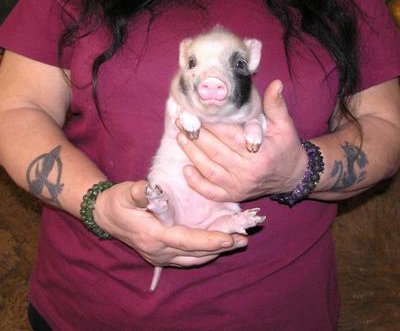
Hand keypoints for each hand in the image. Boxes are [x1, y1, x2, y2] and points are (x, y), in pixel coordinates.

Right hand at [94, 181, 246, 266]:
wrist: (106, 216)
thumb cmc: (119, 201)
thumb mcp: (127, 192)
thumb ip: (140, 193)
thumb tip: (151, 190)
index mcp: (153, 235)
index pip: (186, 240)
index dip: (209, 240)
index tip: (229, 237)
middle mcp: (159, 251)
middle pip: (195, 253)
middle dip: (220, 247)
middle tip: (243, 239)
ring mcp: (160, 256)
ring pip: (194, 259)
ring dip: (215, 252)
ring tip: (237, 242)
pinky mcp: (162, 256)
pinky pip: (188, 258)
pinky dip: (204, 253)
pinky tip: (217, 246)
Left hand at [177, 80, 306, 202]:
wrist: (292, 176)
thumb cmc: (286, 148)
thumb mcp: (285, 125)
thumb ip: (276, 105)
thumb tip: (275, 84)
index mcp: (260, 152)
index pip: (230, 135)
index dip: (211, 123)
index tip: (197, 110)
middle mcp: (248, 172)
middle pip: (215, 151)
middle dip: (196, 135)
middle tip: (181, 120)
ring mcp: (239, 186)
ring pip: (209, 170)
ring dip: (192, 153)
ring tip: (180, 136)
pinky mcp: (234, 195)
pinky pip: (211, 192)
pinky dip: (196, 183)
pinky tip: (186, 169)